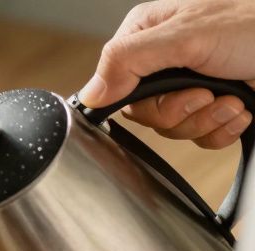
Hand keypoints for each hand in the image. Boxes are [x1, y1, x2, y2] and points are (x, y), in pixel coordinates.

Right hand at [79, 0, 254, 148]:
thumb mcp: (185, 36)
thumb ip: (127, 61)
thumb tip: (88, 94)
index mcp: (148, 36)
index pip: (115, 87)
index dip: (144, 102)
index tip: (170, 94)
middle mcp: (165, 61)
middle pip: (147, 115)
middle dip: (182, 112)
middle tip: (206, 93)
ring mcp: (192, 85)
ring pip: (175, 129)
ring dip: (207, 121)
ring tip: (231, 99)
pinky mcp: (215, 106)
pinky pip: (202, 138)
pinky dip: (223, 129)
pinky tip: (240, 108)